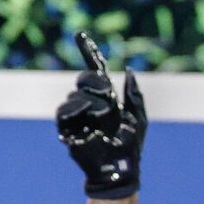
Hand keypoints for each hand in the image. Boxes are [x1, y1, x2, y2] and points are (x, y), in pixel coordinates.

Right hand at [55, 35, 145, 198]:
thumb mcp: (139, 118)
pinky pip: (64, 111)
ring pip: (76, 96)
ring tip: (103, 125)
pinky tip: (87, 121)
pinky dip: (77, 113)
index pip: (95, 70)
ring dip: (93, 108)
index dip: (88, 52)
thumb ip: (135, 95)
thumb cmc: (131, 148)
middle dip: (97, 87)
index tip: (80, 35)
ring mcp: (76, 115)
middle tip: (109, 106)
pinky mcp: (66, 128)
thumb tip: (129, 71)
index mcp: (106, 98)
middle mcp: (89, 103)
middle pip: (84, 79)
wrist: (119, 168)